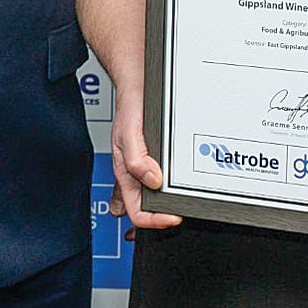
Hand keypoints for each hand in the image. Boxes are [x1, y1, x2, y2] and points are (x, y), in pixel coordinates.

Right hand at [105, 93, 181, 236]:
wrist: (138, 87)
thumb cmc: (129, 108)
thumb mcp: (128, 134)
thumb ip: (136, 159)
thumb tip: (153, 180)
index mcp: (125, 174)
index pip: (137, 212)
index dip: (155, 220)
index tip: (173, 216)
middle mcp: (136, 175)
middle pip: (147, 209)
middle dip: (163, 217)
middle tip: (180, 215)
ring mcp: (146, 169)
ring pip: (155, 198)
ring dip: (167, 205)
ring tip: (182, 208)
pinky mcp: (156, 160)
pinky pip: (163, 181)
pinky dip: (171, 188)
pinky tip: (180, 188)